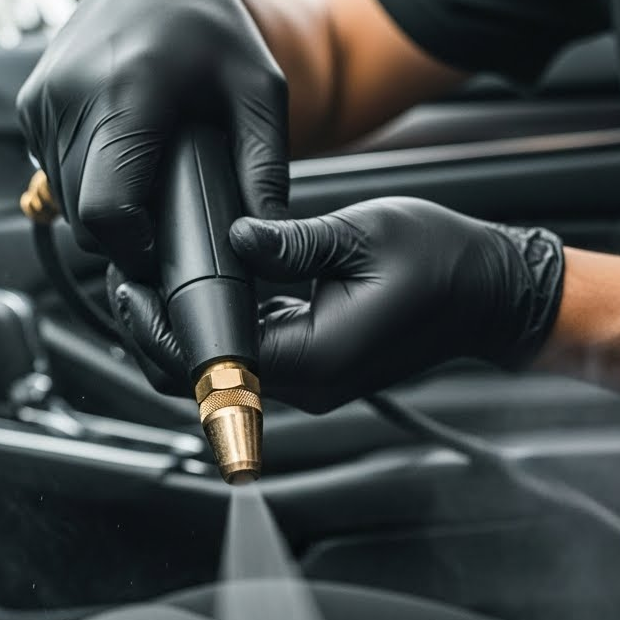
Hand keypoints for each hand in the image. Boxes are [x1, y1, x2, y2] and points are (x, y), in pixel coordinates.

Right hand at [17, 0, 287, 274]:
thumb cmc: (212, 29)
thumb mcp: (259, 95)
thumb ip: (265, 171)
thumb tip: (262, 239)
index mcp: (125, 95)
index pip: (105, 209)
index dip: (132, 248)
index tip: (161, 252)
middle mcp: (71, 97)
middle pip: (82, 217)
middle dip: (122, 238)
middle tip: (163, 228)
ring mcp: (43, 102)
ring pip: (64, 202)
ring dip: (103, 214)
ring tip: (146, 190)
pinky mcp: (30, 106)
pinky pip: (53, 174)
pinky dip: (86, 185)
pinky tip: (122, 165)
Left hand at [108, 197, 564, 411]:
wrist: (490, 295)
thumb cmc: (442, 264)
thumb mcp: (359, 234)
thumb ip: (288, 241)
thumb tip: (233, 237)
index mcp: (314, 358)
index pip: (210, 363)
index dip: (158, 329)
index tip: (129, 288)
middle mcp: (308, 385)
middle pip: (206, 381)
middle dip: (160, 337)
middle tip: (131, 282)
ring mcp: (312, 382)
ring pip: (225, 375)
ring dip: (187, 336)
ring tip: (158, 282)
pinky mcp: (317, 368)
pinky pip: (254, 360)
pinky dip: (222, 333)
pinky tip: (206, 293)